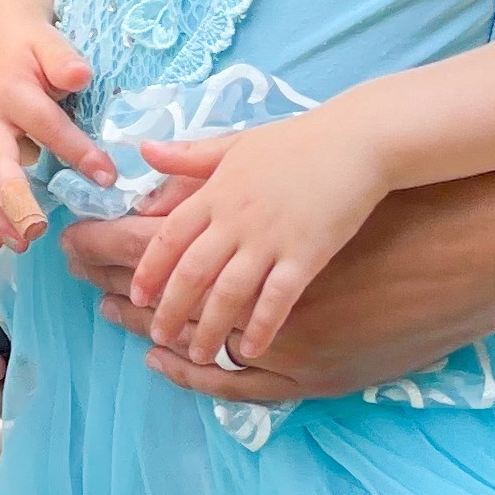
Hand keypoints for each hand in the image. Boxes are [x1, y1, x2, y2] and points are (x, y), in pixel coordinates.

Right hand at [0, 2, 108, 250]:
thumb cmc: (26, 42)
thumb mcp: (47, 41)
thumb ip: (62, 59)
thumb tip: (80, 75)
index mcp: (11, 93)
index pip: (46, 126)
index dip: (76, 152)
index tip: (106, 177)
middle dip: (14, 202)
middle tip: (36, 232)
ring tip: (16, 244)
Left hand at [126, 114, 390, 370]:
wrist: (358, 140)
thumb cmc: (297, 142)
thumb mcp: (236, 143)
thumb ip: (190, 156)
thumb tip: (144, 151)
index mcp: (216, 192)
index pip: (170, 236)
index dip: (151, 269)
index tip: (136, 296)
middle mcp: (236, 218)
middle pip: (192, 271)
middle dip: (171, 308)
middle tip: (157, 335)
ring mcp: (271, 238)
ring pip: (229, 292)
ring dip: (210, 327)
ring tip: (199, 354)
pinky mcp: (307, 253)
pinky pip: (278, 298)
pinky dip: (261, 326)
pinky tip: (250, 350)